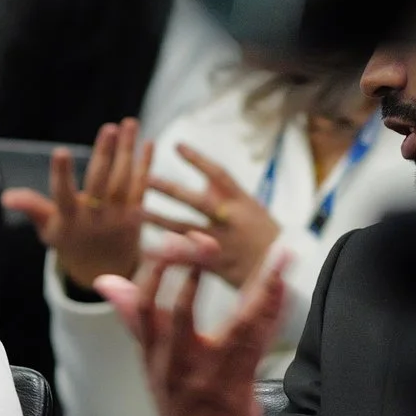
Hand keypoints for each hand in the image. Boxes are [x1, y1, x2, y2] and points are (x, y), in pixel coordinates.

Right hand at [0, 117, 153, 291]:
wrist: (104, 269)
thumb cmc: (69, 240)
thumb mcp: (47, 229)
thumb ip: (31, 208)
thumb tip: (6, 197)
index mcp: (69, 220)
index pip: (62, 195)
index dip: (61, 174)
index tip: (59, 151)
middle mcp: (95, 219)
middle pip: (100, 184)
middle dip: (104, 155)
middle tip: (108, 128)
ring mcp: (119, 217)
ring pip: (124, 180)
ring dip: (128, 151)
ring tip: (129, 123)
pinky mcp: (137, 216)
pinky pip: (141, 187)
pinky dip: (145, 165)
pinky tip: (147, 143)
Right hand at [94, 244, 289, 415]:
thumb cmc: (179, 411)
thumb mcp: (150, 365)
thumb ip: (134, 319)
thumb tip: (106, 282)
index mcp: (153, 353)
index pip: (142, 301)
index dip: (157, 267)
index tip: (175, 239)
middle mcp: (174, 364)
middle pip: (173, 309)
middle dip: (186, 269)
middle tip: (203, 240)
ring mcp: (204, 379)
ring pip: (230, 326)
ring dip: (258, 288)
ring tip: (275, 258)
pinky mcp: (234, 392)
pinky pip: (257, 346)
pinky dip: (273, 315)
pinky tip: (286, 291)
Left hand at [148, 144, 282, 287]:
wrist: (280, 269)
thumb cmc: (265, 234)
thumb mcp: (252, 207)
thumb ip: (226, 193)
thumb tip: (204, 174)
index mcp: (242, 201)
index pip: (219, 174)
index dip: (198, 160)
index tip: (177, 146)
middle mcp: (230, 219)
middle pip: (196, 201)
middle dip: (170, 189)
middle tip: (146, 177)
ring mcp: (221, 242)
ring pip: (184, 229)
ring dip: (158, 220)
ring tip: (135, 211)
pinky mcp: (214, 264)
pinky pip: (186, 259)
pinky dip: (166, 256)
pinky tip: (145, 251)